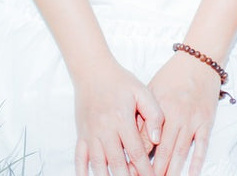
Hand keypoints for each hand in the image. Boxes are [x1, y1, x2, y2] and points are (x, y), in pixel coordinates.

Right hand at [74, 57, 163, 175]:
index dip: (145, 170)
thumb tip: (156, 139)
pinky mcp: (81, 134)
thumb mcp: (142, 91)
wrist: (92, 70)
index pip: (136, 153)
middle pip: (117, 164)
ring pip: (98, 165)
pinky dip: (82, 172)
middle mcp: (105, 129)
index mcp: (122, 119)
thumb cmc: (120, 81)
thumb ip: (154, 114)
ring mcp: (91, 133)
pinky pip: (79, 158)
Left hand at [144, 53, 220, 175]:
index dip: (138, 157)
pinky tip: (191, 175)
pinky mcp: (206, 122)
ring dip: (172, 171)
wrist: (199, 60)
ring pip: (180, 152)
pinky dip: (196, 163)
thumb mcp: (152, 88)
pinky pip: (201, 147)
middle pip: (162, 150)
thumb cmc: (173, 74)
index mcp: (159, 106)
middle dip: (154, 170)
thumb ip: (144, 113)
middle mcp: (176, 115)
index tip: (131, 170)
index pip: (146, 138)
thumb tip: (133, 136)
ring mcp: (192, 120)